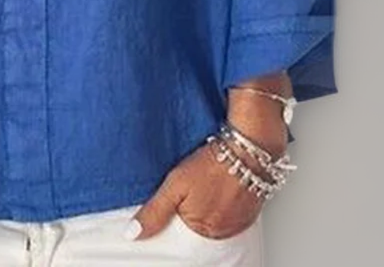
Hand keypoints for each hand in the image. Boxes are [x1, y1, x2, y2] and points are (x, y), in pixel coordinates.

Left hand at [125, 141, 263, 240]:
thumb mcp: (175, 185)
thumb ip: (155, 211)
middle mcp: (221, 232)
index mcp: (202, 230)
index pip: (179, 233)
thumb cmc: (213, 164)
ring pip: (213, 217)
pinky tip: (219, 185)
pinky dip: (222, 201)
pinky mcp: (249, 211)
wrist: (247, 149)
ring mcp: (237, 223)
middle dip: (190, 208)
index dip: (174, 214)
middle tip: (192, 186)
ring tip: (205, 183)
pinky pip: (230, 212)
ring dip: (207, 204)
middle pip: (196, 225)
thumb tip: (134, 233)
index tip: (175, 197)